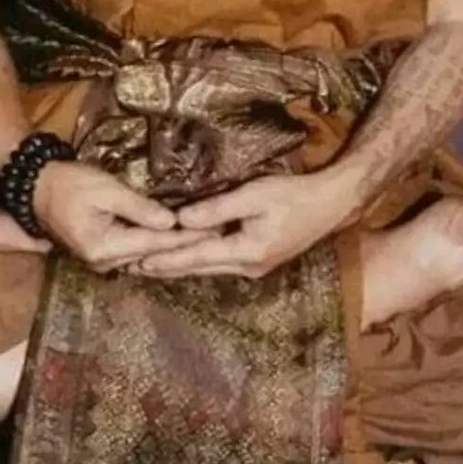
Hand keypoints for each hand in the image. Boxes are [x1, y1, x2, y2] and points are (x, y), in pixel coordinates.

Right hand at [33, 160, 205, 272]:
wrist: (37, 188)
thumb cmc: (69, 183)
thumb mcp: (106, 189)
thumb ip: (139, 207)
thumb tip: (171, 222)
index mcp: (103, 247)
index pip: (154, 244)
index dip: (186, 237)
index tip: (214, 231)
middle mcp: (103, 262)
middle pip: (153, 254)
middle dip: (185, 245)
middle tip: (220, 235)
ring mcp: (102, 263)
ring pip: (146, 256)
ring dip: (173, 248)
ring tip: (206, 237)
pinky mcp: (103, 256)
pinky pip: (136, 253)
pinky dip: (157, 246)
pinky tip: (179, 240)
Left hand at [137, 170, 355, 279]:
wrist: (330, 205)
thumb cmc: (294, 196)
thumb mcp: (254, 195)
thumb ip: (218, 209)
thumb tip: (182, 219)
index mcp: (247, 253)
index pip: (197, 257)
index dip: (166, 259)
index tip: (139, 260)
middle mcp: (248, 267)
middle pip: (199, 269)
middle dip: (166, 268)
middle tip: (132, 268)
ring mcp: (255, 267)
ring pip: (209, 268)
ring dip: (180, 267)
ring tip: (150, 266)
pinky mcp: (259, 260)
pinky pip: (220, 263)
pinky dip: (198, 260)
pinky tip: (185, 258)